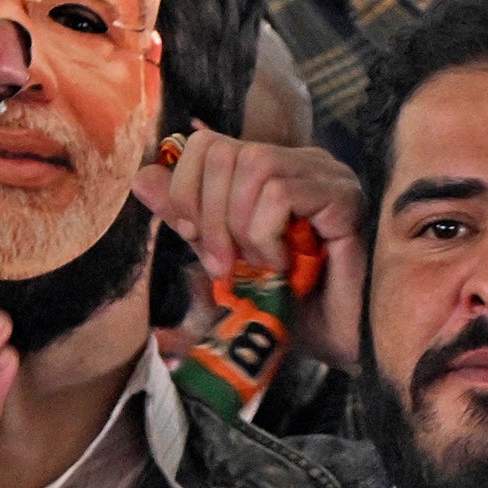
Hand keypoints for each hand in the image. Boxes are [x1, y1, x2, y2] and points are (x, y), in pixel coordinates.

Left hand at [128, 131, 365, 371]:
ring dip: (237, 224)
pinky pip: (280, 192)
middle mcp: (302, 163)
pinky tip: (283, 264)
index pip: (208, 144)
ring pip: (253, 163)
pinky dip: (265, 232)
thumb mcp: (225, 260)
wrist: (343, 343)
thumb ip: (190, 220)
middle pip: (224, 149)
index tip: (196, 242)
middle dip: (206, 212)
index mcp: (274, 170)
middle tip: (224, 264)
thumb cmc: (294, 305)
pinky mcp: (345, 197)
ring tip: (257, 265)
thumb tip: (143, 178)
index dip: (186, 191)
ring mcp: (328, 176)